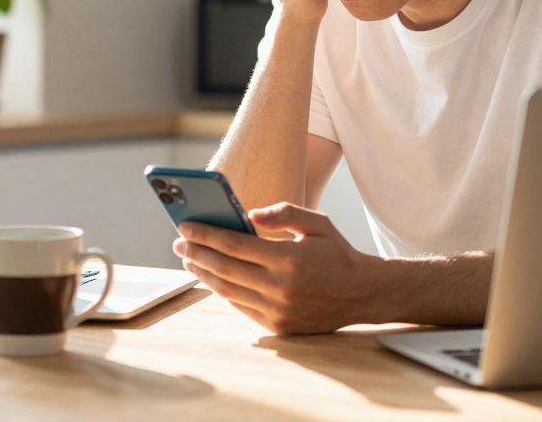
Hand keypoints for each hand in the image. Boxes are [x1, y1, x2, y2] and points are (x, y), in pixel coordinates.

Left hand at [172, 202, 384, 334]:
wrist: (362, 294)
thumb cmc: (337, 253)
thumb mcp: (317, 223)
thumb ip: (283, 213)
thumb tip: (249, 215)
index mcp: (288, 258)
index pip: (234, 244)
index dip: (205, 235)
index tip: (185, 226)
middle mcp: (280, 287)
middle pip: (224, 268)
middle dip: (196, 254)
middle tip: (178, 243)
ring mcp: (278, 310)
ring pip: (228, 291)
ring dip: (204, 274)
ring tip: (189, 260)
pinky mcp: (278, 326)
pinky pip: (241, 307)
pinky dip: (222, 291)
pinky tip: (212, 278)